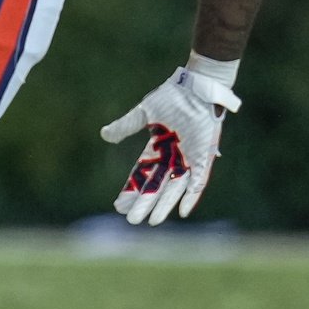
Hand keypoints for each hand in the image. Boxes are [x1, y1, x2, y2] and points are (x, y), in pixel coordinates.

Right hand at [99, 67, 240, 224]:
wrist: (198, 88)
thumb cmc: (172, 97)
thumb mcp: (144, 112)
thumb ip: (126, 126)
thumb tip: (104, 135)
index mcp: (156, 148)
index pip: (140, 174)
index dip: (130, 189)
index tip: (119, 205)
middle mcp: (171, 158)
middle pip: (154, 186)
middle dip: (143, 203)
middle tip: (131, 220)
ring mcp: (188, 160)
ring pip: (173, 189)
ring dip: (164, 205)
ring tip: (152, 221)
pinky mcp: (203, 158)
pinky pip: (198, 182)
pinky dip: (191, 196)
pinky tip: (183, 211)